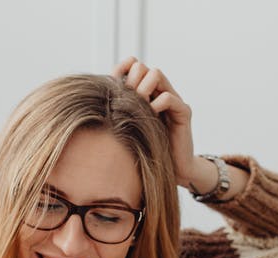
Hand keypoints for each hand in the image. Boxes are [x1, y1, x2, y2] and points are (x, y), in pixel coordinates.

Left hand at [112, 57, 205, 191]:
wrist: (172, 171)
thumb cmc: (146, 150)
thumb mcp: (127, 127)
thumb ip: (117, 111)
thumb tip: (94, 99)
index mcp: (146, 93)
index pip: (133, 66)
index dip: (121, 70)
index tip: (111, 85)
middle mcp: (160, 92)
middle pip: (143, 67)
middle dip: (131, 80)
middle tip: (126, 100)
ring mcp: (173, 100)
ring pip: (156, 75)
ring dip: (143, 88)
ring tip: (138, 106)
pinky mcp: (183, 112)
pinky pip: (168, 97)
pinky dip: (156, 104)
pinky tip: (150, 116)